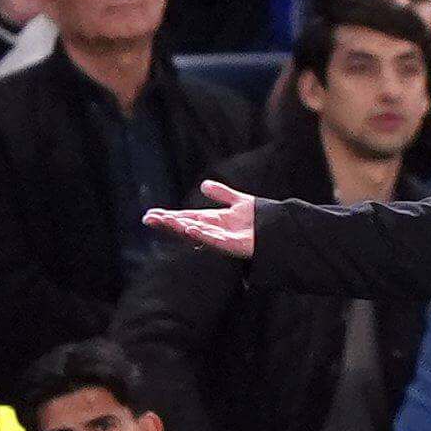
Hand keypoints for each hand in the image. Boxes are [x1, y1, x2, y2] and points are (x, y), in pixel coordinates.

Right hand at [146, 179, 260, 256]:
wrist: (282, 231)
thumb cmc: (261, 220)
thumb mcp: (239, 201)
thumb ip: (222, 193)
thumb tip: (203, 185)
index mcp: (213, 221)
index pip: (186, 217)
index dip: (169, 216)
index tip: (150, 214)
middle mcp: (215, 231)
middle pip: (186, 225)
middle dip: (168, 222)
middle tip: (149, 218)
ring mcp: (223, 239)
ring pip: (197, 233)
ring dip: (180, 227)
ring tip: (165, 221)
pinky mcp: (234, 245)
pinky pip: (216, 241)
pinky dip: (203, 235)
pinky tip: (192, 229)